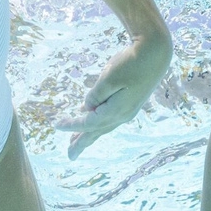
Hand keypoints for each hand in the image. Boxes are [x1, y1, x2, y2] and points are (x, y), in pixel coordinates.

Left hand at [53, 37, 169, 159]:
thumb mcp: (109, 78)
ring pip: (104, 126)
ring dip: (90, 135)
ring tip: (77, 143)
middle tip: (70, 155)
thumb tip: (88, 108)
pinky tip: (92, 121)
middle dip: (82, 143)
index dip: (71, 125)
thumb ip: (96, 95)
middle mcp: (123, 115)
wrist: (155, 54)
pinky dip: (98, 123)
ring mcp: (128, 110)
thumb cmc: (131, 63)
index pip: (88, 122)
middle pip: (97, 131)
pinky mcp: (130, 103)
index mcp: (116, 110)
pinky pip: (110, 118)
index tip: (56, 125)